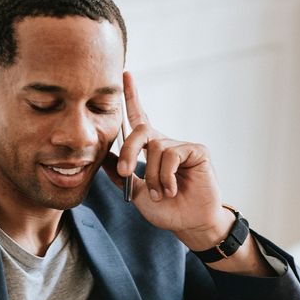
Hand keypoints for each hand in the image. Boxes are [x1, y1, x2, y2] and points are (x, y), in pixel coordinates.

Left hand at [102, 71, 233, 250]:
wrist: (190, 224)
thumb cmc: (167, 210)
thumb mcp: (136, 193)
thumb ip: (120, 174)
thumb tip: (103, 156)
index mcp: (151, 150)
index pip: (139, 118)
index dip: (132, 97)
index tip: (125, 75)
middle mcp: (165, 143)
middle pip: (140, 131)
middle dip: (128, 151)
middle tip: (124, 173)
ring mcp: (182, 146)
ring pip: (155, 149)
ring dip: (152, 177)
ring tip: (161, 194)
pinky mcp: (196, 151)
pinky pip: (172, 155)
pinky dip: (167, 176)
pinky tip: (173, 189)